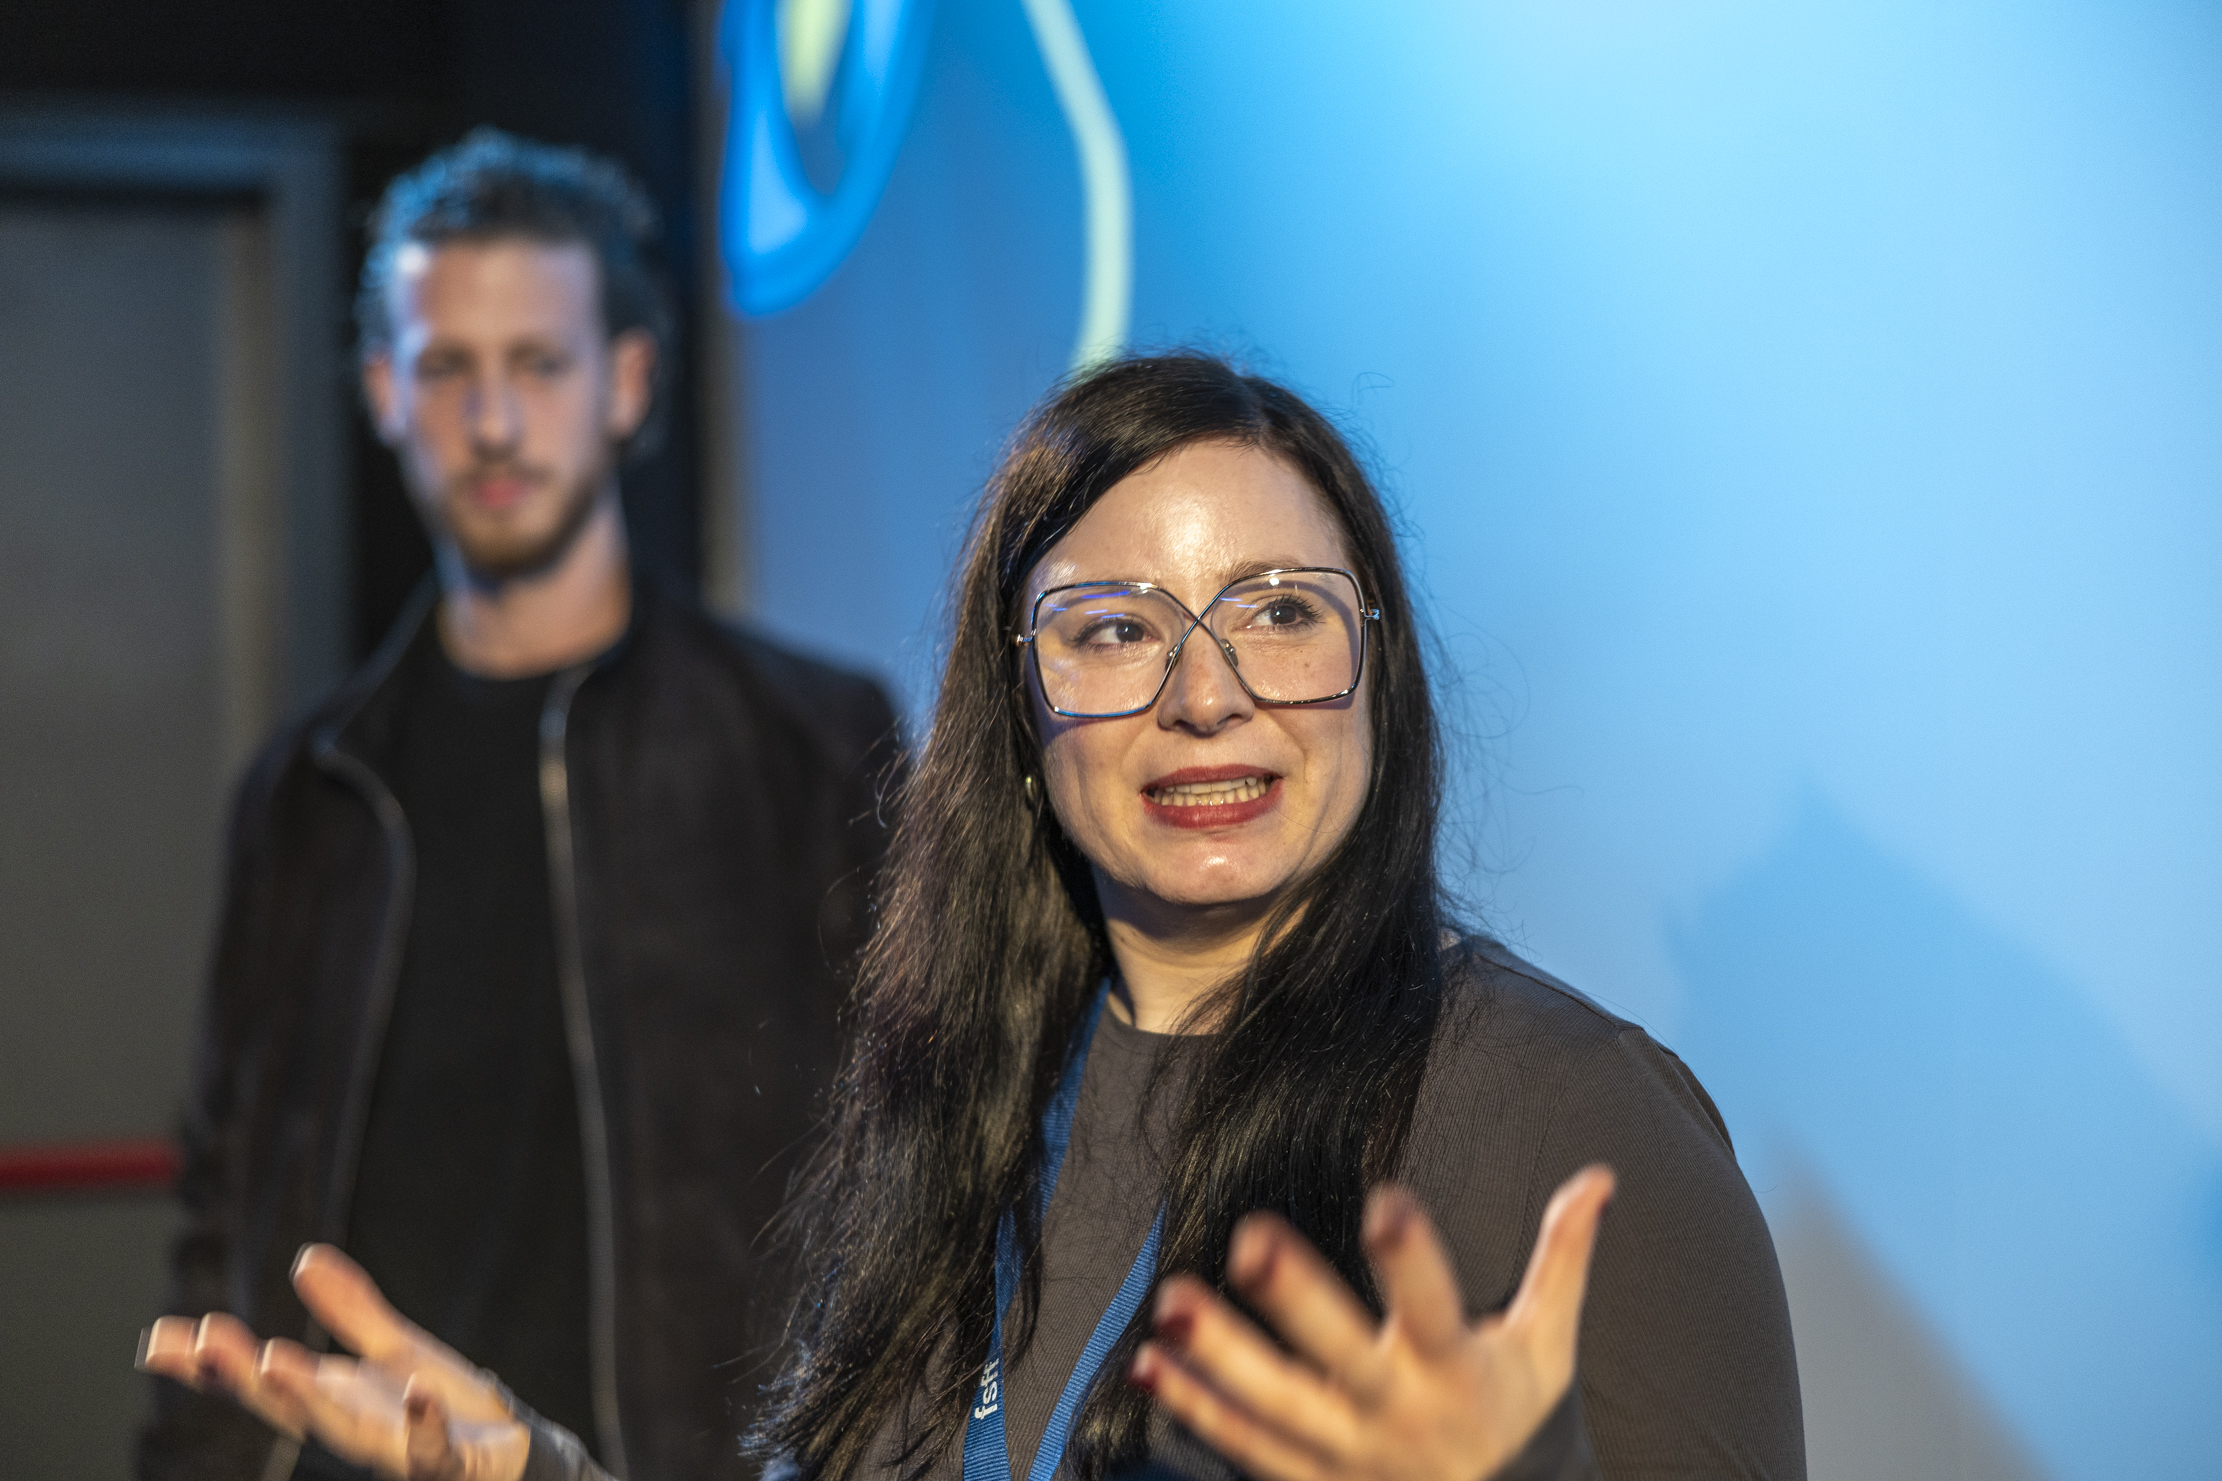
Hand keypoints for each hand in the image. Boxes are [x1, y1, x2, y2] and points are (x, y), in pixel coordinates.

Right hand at [137, 1244, 530, 1480]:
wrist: (507, 1449)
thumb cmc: (440, 1405)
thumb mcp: (390, 1349)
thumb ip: (350, 1308)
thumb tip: (305, 1259)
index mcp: (332, 1400)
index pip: (261, 1382)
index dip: (212, 1365)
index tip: (160, 1339)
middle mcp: (352, 1428)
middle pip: (289, 1404)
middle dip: (245, 1374)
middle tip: (208, 1341)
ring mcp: (396, 1448)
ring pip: (343, 1430)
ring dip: (307, 1398)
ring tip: (273, 1360)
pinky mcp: (448, 1463)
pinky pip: (431, 1450)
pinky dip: (422, 1424)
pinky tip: (416, 1393)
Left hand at [1129, 1165, 1614, 1480]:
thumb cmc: (1518, 1421)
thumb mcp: (1549, 1347)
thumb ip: (1563, 1259)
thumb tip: (1599, 1177)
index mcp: (1458, 1370)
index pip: (1438, 1307)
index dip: (1413, 1259)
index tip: (1387, 1200)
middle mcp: (1398, 1414)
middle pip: (1344, 1357)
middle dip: (1298, 1302)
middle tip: (1250, 1241)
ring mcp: (1348, 1456)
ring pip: (1277, 1406)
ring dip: (1220, 1357)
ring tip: (1173, 1301)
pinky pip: (1245, 1447)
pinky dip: (1195, 1408)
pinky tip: (1149, 1364)